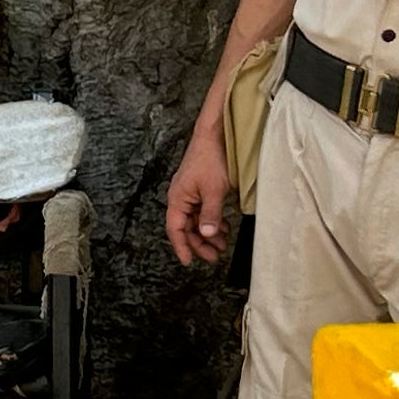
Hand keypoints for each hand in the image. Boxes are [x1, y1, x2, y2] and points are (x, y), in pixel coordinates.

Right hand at [166, 122, 234, 266]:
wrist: (214, 136)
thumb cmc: (210, 160)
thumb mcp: (214, 191)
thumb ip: (210, 215)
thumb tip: (206, 234)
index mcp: (178, 199)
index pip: (175, 229)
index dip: (181, 247)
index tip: (189, 262)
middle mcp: (181, 198)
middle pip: (186, 228)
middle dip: (199, 243)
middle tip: (214, 256)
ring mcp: (190, 193)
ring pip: (195, 221)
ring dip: (207, 233)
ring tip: (222, 244)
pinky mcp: (200, 189)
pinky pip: (202, 211)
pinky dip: (212, 222)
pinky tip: (223, 228)